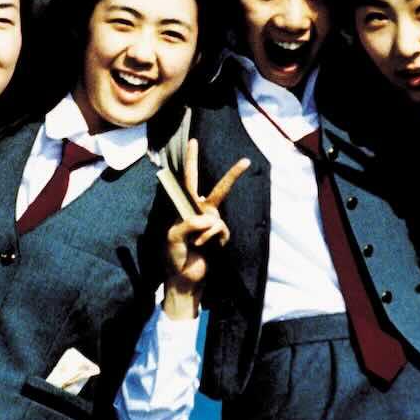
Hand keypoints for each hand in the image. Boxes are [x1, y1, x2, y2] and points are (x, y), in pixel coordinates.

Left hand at [163, 139, 248, 320]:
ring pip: (215, 216)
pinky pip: (218, 230)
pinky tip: (204, 248)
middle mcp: (200, 212)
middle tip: (246, 161)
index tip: (193, 142)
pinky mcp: (221, 237)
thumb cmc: (173, 255)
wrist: (185, 278)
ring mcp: (212, 224)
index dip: (190, 161)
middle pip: (218, 189)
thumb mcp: (173, 236)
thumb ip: (188, 224)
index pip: (187, 180)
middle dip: (233, 176)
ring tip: (197, 244)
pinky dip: (209, 239)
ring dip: (205, 232)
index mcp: (184, 207)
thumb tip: (209, 219)